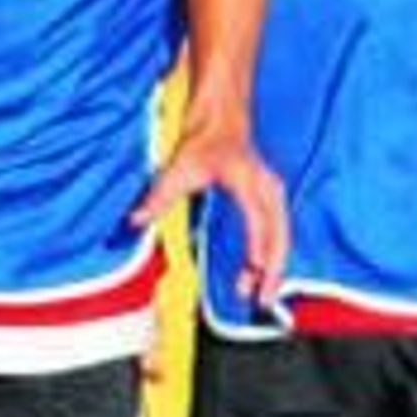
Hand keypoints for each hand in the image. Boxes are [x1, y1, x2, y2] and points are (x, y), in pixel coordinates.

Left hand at [131, 120, 287, 307]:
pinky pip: (278, 232)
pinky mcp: (272, 200)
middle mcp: (267, 188)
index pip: (258, 219)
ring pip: (283, 236)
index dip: (257, 247)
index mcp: (247, 181)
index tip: (254, 271)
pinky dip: (273, 255)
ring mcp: (274, 194)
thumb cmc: (205, 138)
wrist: (221, 116)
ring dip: (275, 266)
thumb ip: (158, 198)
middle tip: (262, 300)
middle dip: (275, 268)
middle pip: (280, 234)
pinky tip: (261, 276)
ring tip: (262, 295)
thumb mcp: (178, 168)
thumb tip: (134, 223)